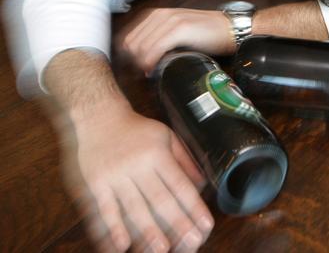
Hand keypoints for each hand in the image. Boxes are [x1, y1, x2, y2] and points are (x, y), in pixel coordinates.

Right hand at [63, 104, 213, 251]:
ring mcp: (115, 176)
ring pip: (134, 209)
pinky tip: (121, 245)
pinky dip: (113, 229)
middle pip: (160, 200)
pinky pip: (105, 210)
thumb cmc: (136, 129)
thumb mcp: (166, 136)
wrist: (98, 116)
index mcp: (157, 154)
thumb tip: (202, 184)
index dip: (194, 207)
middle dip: (177, 224)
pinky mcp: (95, 184)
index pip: (180, 185)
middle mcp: (138, 166)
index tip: (206, 224)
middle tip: (191, 243)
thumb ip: (184, 159)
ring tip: (161, 250)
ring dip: (148, 232)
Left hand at [119, 8, 234, 74]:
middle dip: (132, 61)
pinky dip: (151, 62)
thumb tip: (144, 59)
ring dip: (140, 63)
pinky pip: (155, 49)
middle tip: (141, 73)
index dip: (128, 55)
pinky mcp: (179, 29)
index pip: (129, 36)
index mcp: (157, 14)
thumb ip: (161, 38)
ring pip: (141, 47)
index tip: (135, 68)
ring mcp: (169, 20)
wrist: (230, 29)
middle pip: (131, 43)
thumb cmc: (207, 33)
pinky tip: (153, 70)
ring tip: (148, 73)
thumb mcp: (179, 31)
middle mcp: (160, 15)